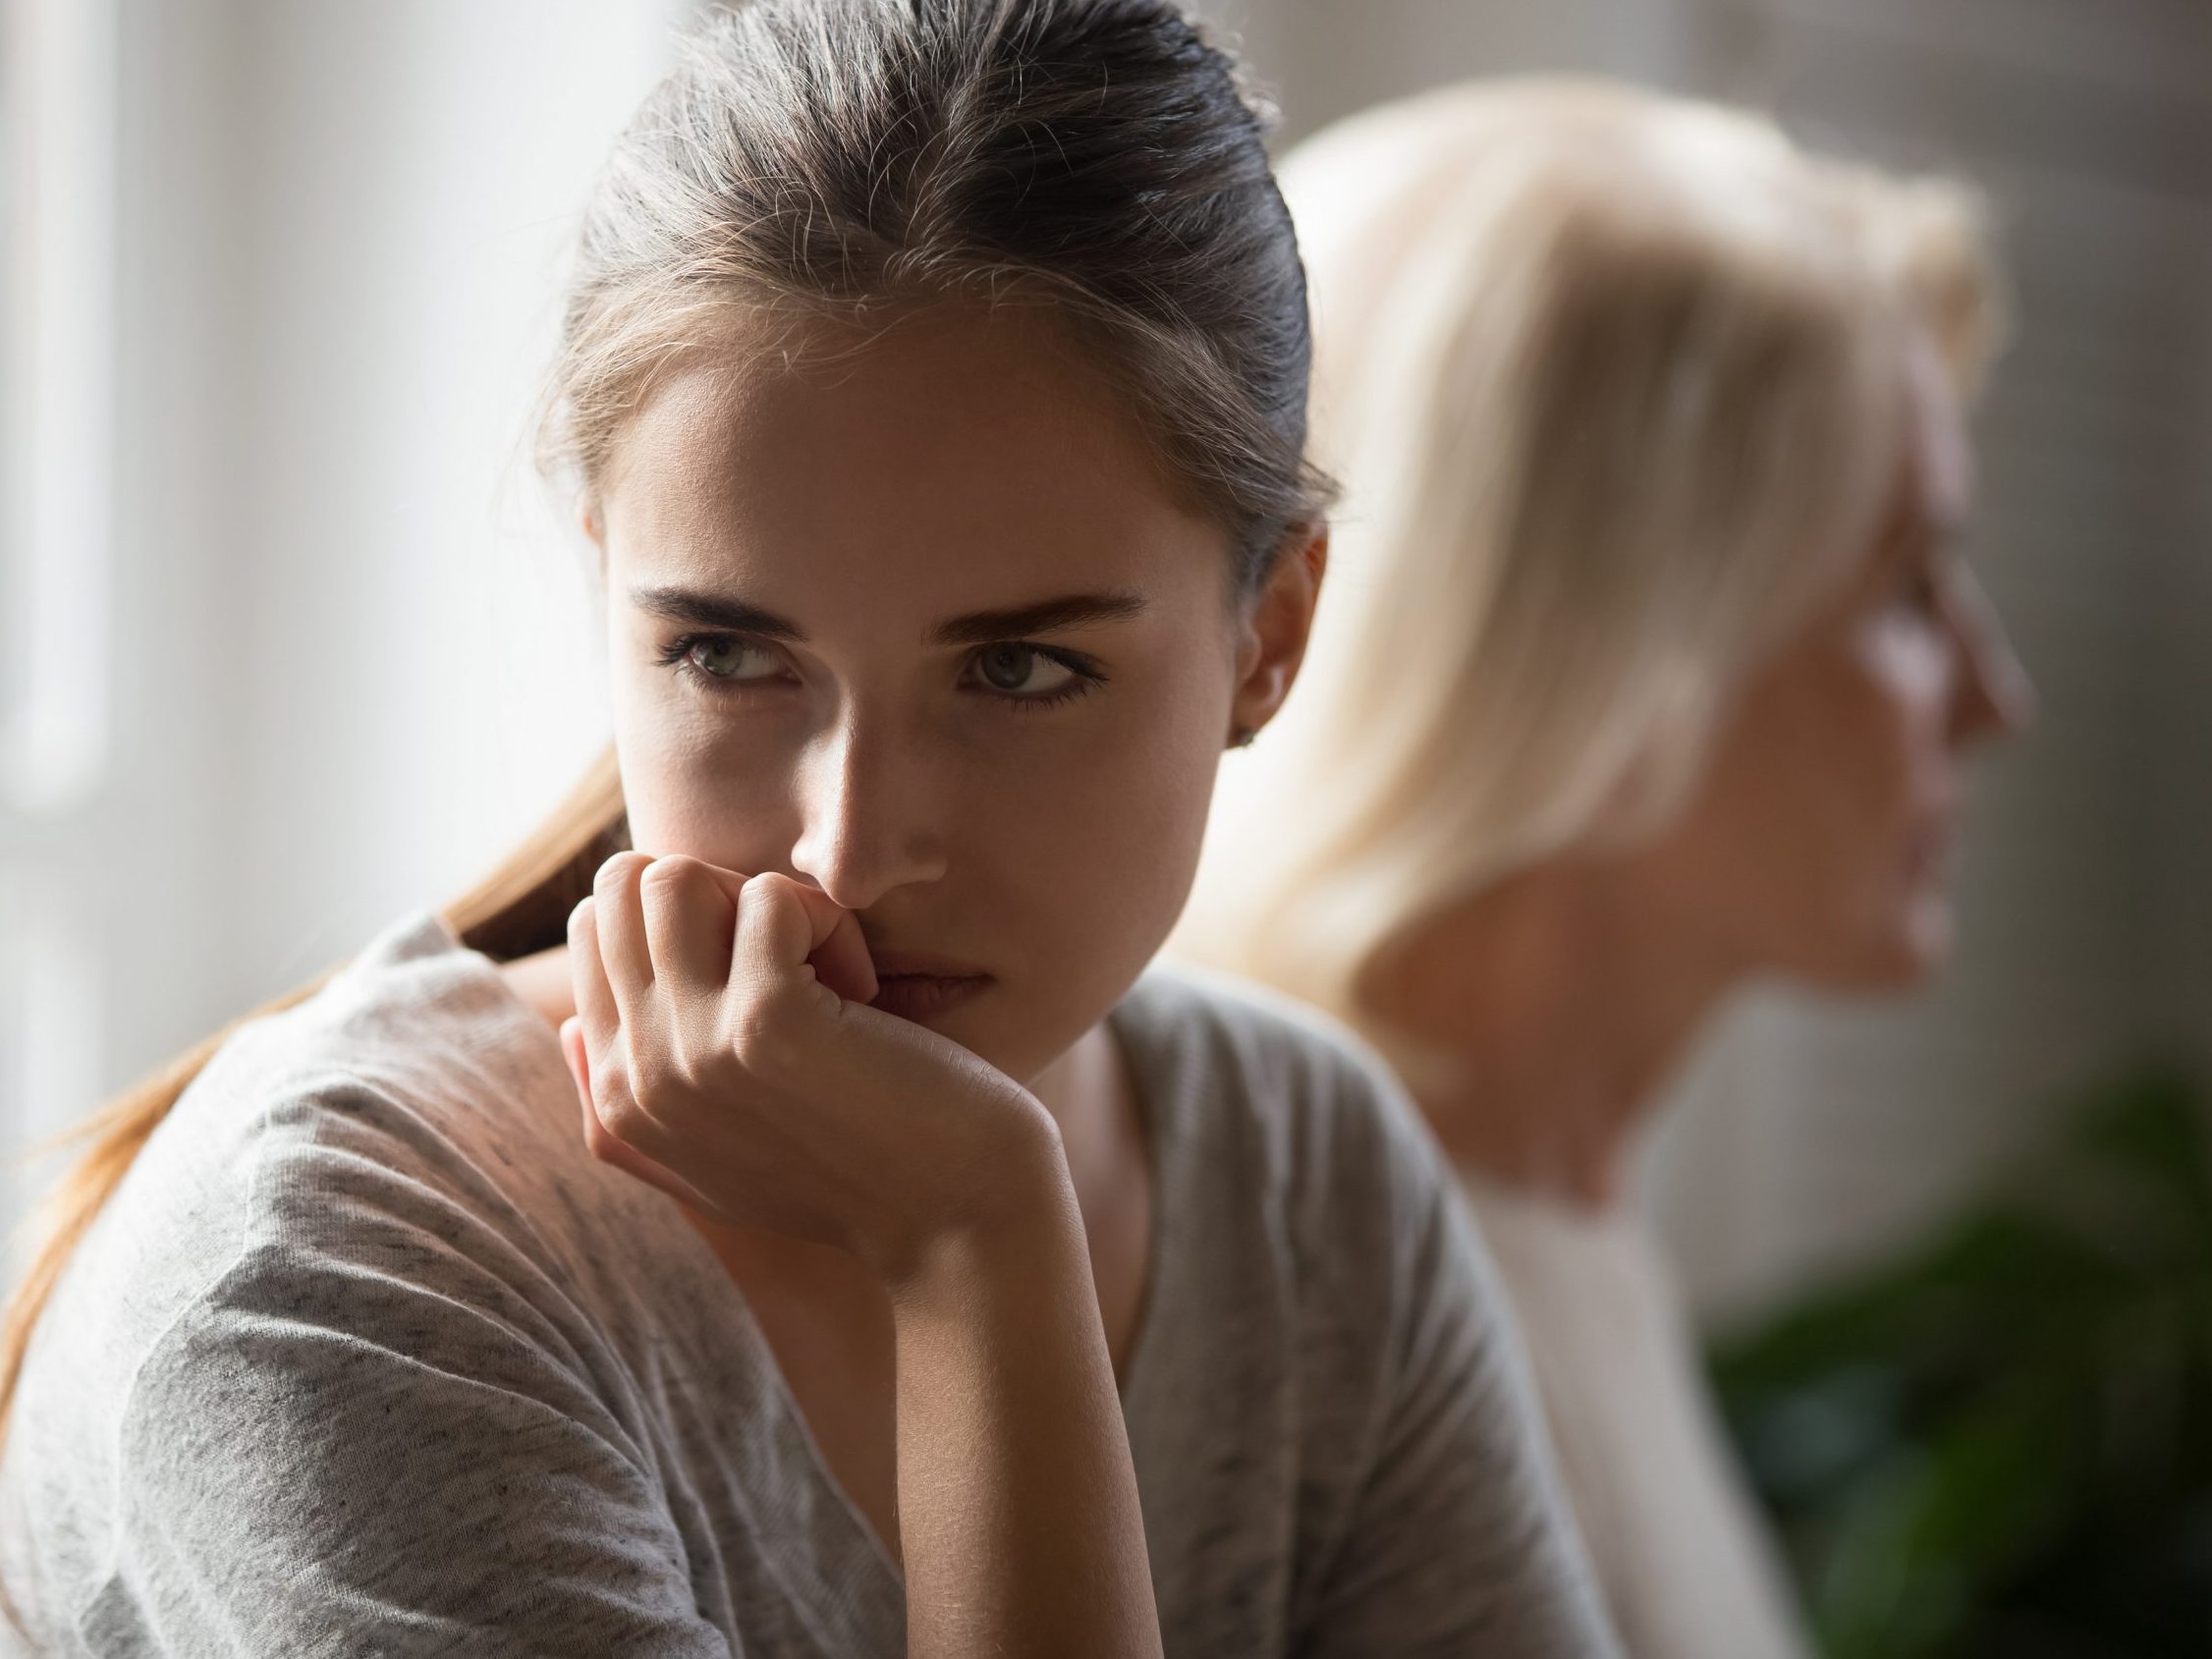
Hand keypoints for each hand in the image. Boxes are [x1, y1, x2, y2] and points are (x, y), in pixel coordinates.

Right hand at [559, 852, 1063, 1282]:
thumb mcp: (710, 1165)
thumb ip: (623, 1107)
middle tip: (792, 964)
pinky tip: (863, 995)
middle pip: (626, 885)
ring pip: (676, 875)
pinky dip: (831, 924)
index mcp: (616, 1097)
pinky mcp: (766, 1021)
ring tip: (823, 972)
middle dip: (720, 896)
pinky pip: (772, 896)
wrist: (954, 1229)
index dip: (692, 921)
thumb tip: (565, 1026)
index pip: (595, 927)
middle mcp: (637, 1074)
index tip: (760, 983)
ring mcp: (694, 1047)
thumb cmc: (851, 1183)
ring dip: (766, 904)